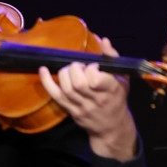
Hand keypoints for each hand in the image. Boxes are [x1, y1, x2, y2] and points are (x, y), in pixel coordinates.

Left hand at [40, 43, 135, 158]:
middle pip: (78, 84)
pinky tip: (43, 70)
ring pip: (67, 89)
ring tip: (71, 70)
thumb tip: (104, 40)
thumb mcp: (123, 77)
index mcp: (111, 90)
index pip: (95, 79)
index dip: (92, 69)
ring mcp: (82, 107)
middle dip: (76, 69)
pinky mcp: (71, 111)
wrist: (112, 126)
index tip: (95, 66)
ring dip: (65, 74)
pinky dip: (47, 82)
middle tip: (81, 67)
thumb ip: (113, 58)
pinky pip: (56, 96)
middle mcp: (96, 100)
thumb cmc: (118, 98)